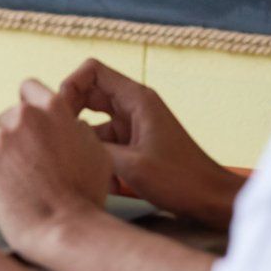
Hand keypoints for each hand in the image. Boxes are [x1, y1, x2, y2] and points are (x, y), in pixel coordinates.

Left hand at [0, 79, 111, 266]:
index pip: (29, 87)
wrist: (66, 229)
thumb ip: (75, 129)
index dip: (30, 104)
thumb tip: (67, 124)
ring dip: (7, 157)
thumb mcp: (96, 151)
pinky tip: (12, 191)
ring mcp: (0, 140)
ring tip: (26, 184)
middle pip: (10, 117)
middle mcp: (23, 118)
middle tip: (32, 163)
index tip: (30, 118)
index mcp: (52, 109)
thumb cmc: (85, 196)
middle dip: (18, 135)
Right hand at [59, 59, 243, 228]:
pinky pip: (104, 141)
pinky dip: (99, 157)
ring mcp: (133, 124)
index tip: (60, 113)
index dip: (70, 86)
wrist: (210, 200)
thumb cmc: (179, 180)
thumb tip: (62, 137)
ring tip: (86, 167)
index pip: (92, 70)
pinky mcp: (134, 143)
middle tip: (60, 138)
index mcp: (137, 99)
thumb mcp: (130, 165)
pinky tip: (107, 183)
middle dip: (70, 115)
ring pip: (93, 121)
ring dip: (85, 142)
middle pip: (88, 94)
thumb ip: (93, 145)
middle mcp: (134, 105)